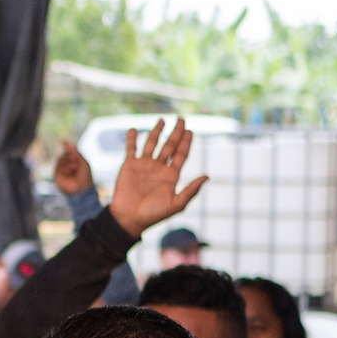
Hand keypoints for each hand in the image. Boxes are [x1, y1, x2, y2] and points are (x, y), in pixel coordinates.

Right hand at [53, 140, 93, 195]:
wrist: (82, 189)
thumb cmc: (85, 177)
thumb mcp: (83, 162)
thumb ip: (76, 153)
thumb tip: (70, 143)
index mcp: (74, 163)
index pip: (69, 153)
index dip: (66, 147)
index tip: (63, 141)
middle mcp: (67, 166)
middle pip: (64, 155)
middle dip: (70, 156)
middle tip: (75, 162)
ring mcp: (61, 171)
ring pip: (60, 160)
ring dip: (68, 162)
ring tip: (74, 168)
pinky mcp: (57, 176)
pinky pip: (57, 166)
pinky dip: (64, 166)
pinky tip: (70, 169)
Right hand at [107, 119, 206, 238]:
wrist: (130, 218)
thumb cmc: (154, 214)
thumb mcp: (176, 204)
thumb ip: (191, 190)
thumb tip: (207, 176)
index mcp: (171, 175)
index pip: (181, 154)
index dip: (186, 142)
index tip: (190, 131)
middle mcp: (159, 167)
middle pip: (169, 145)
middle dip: (176, 132)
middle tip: (181, 119)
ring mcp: (144, 165)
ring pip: (152, 143)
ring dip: (156, 131)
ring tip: (162, 120)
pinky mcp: (130, 165)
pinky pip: (131, 148)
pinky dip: (132, 139)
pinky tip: (134, 129)